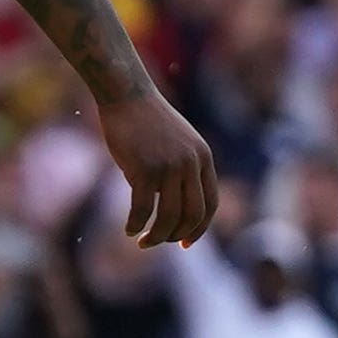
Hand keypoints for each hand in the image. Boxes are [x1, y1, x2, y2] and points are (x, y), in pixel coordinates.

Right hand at [101, 88, 219, 247]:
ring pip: (169, 218)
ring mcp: (169, 167)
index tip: (185, 242)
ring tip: (142, 241)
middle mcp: (190, 164)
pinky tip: (129, 229)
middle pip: (192, 216)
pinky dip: (136, 224)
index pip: (210, 204)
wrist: (127, 94)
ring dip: (156, 237)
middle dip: (177, 236)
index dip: (199, 228)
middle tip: (158, 242)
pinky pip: (143, 209)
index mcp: (203, 158)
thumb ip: (184, 170)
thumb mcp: (178, 143)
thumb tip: (176, 208)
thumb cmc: (148, 121)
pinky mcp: (144, 169)